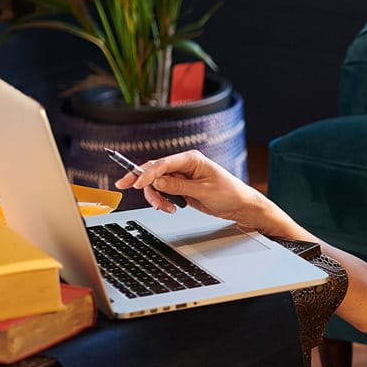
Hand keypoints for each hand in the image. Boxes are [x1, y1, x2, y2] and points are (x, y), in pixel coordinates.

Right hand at [113, 149, 291, 233]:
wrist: (240, 205)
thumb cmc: (229, 193)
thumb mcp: (203, 190)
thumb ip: (178, 186)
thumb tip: (157, 181)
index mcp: (192, 159)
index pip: (163, 163)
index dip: (148, 173)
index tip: (137, 184)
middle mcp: (185, 166)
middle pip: (155, 171)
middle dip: (142, 182)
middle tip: (126, 188)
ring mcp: (182, 177)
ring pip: (156, 184)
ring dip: (156, 197)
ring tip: (167, 208)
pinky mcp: (181, 188)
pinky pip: (163, 192)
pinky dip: (162, 200)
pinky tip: (170, 207)